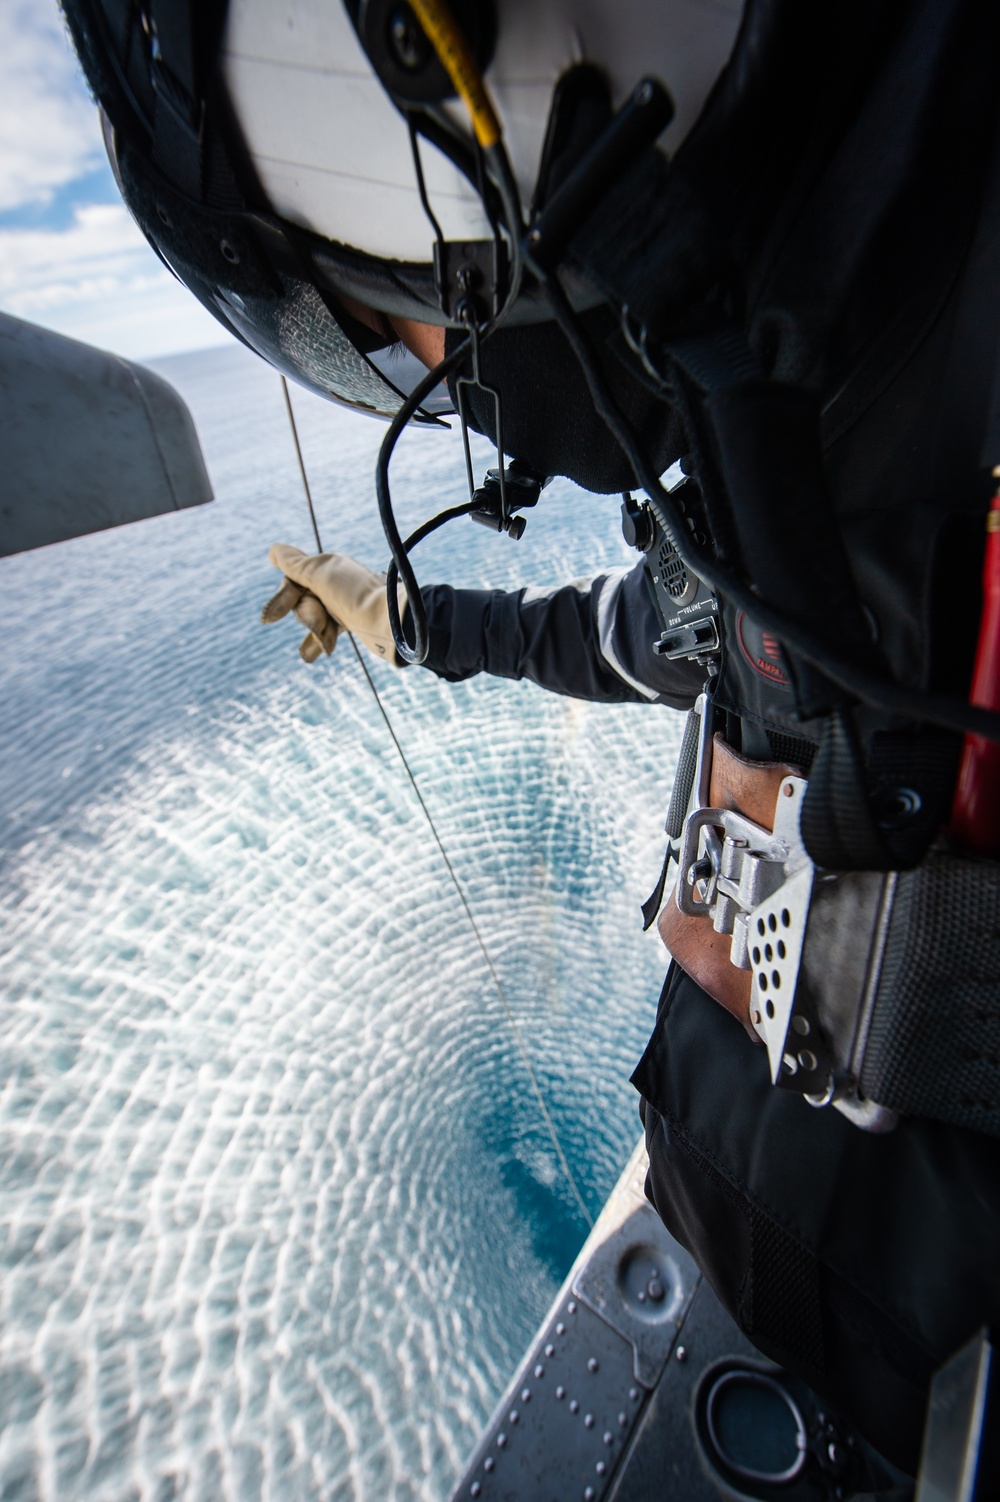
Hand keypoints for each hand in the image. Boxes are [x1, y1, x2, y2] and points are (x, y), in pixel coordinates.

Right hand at [261, 543, 403, 664]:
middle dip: (307, 615)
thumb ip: (295, 565)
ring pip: (311, 620)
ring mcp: (341, 604)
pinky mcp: (350, 623)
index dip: (282, 598)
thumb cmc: (356, 598)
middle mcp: (334, 582)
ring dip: (315, 631)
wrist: (392, 624)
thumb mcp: (321, 575)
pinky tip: (317, 653)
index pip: (293, 578)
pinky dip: (319, 643)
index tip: (268, 620)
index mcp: (328, 567)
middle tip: (321, 621)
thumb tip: (273, 551)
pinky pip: (324, 633)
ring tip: (328, 640)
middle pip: (302, 602)